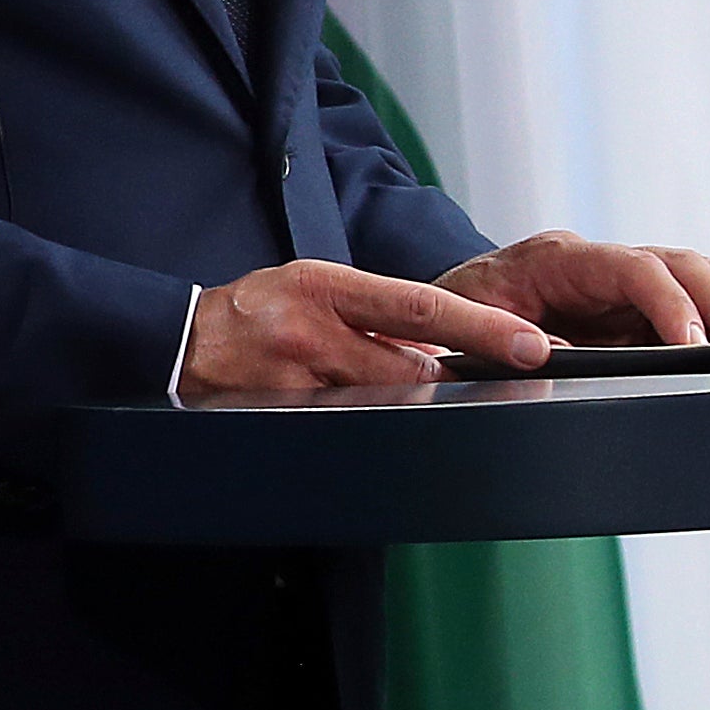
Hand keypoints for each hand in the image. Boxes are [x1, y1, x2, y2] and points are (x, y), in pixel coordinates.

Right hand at [181, 258, 548, 394]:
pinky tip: (332, 404)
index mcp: (324, 285)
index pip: (421, 307)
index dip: (482, 328)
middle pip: (411, 369)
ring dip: (391, 400)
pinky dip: (355, 419)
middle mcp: (310, 328)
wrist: (176, 341)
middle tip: (431, 375)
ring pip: (382, 402)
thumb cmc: (254, 311)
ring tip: (352, 380)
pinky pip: (345, 425)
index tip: (533, 345)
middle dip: (433, 378)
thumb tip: (447, 347)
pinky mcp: (282, 414)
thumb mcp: (314, 289)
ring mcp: (294, 377)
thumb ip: (375, 315)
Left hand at [439, 229, 709, 348]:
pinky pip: (679, 303)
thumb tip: (553, 355)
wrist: (441, 301)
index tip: (693, 342)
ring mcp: (613, 281)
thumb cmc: (452, 306)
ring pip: (689, 279)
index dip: (668, 303)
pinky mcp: (624, 305)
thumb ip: (510, 337)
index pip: (632, 269)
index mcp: (556, 258)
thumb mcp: (466, 322)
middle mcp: (594, 261)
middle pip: (677, 264)